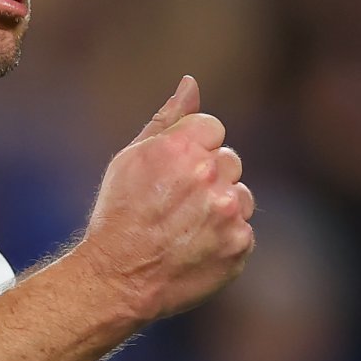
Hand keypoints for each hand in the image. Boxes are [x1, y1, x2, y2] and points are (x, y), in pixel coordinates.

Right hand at [76, 75, 254, 323]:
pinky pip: (243, 230)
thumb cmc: (118, 214)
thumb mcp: (131, 158)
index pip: (213, 128)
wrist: (118, 277)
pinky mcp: (239, 244)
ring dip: (220, 208)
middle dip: (208, 178)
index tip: (173, 173)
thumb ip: (168, 118)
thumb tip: (191, 83)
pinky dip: (224, 239)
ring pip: (240, 195)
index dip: (193, 149)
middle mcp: (209, 175)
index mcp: (182, 147)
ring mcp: (227, 212)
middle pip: (229, 161)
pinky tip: (195, 247)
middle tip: (174, 204)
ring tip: (185, 228)